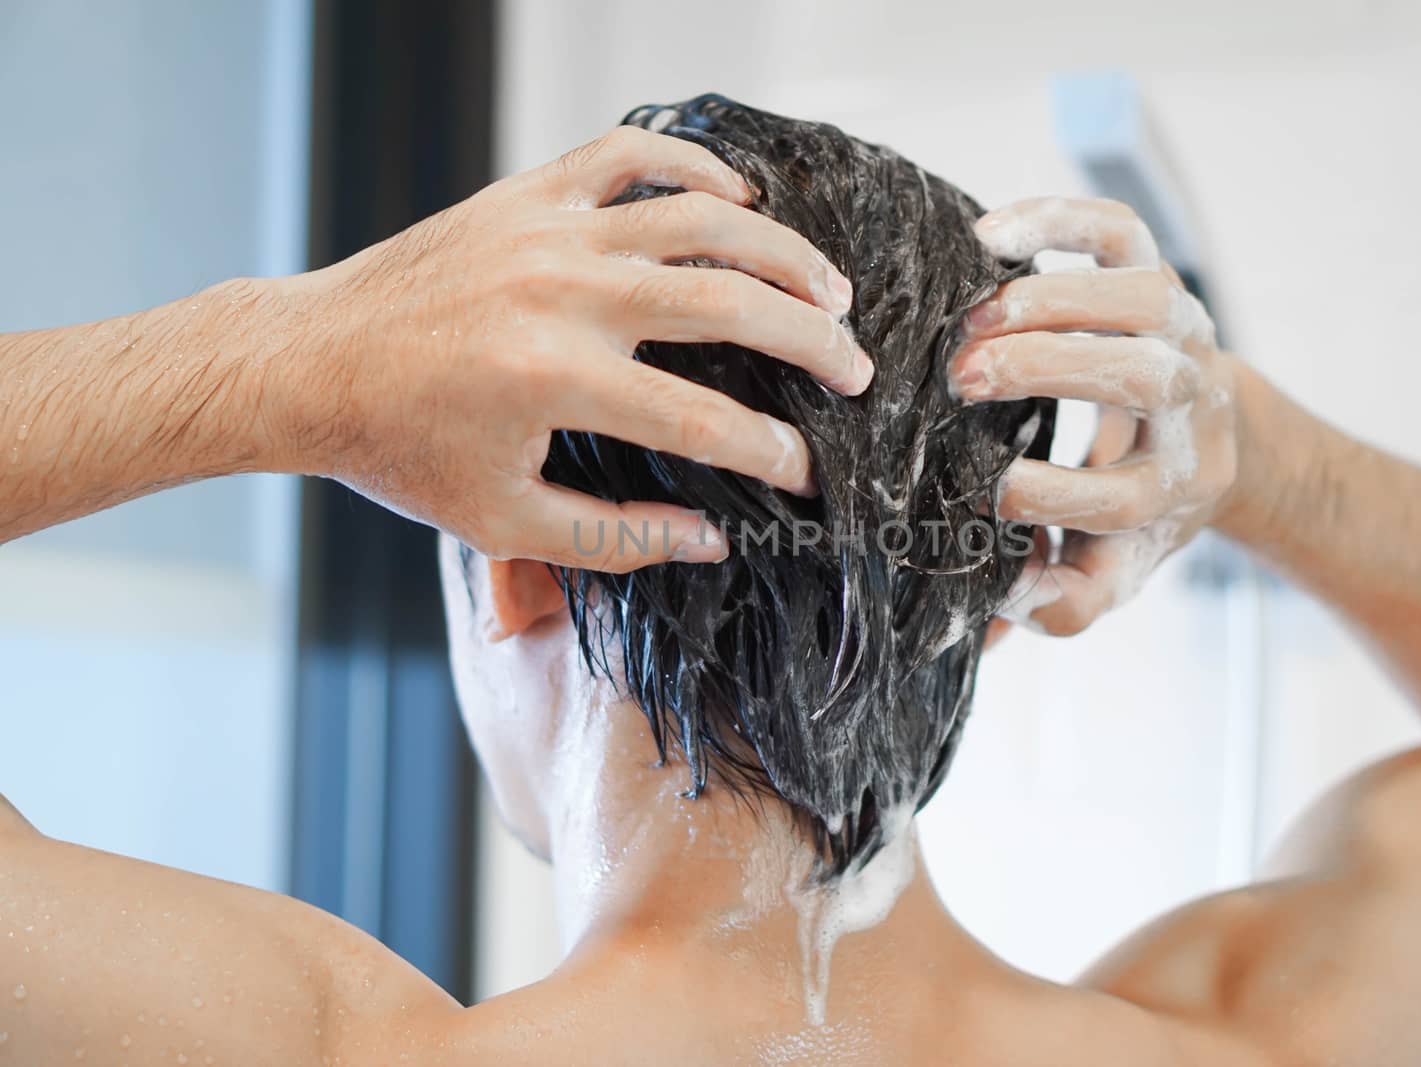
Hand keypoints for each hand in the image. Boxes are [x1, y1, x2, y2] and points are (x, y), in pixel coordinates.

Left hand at [276, 125, 871, 569]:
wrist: (309, 362)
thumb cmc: (400, 450)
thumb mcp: (503, 522)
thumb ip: (616, 540)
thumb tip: (714, 541)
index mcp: (556, 379)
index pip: (705, 422)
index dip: (775, 455)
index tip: (812, 475)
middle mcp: (562, 292)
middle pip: (729, 305)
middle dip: (812, 343)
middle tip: (857, 372)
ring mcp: (549, 230)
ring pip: (701, 218)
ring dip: (781, 252)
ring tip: (830, 289)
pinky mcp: (529, 193)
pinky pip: (631, 154)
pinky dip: (695, 166)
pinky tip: (741, 197)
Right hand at [950, 197, 1237, 634]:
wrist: (1216, 439)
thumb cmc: (1139, 510)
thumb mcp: (1109, 571)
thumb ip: (1058, 604)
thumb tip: (991, 613)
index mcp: (1173, 488)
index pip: (1126, 496)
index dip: (1059, 496)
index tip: (991, 490)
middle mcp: (1187, 407)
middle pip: (1140, 381)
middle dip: (1050, 371)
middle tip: (961, 380)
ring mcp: (1178, 330)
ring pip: (1137, 298)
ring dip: (1050, 302)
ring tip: (972, 321)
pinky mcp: (1157, 273)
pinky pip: (1119, 233)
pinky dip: (1059, 220)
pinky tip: (991, 236)